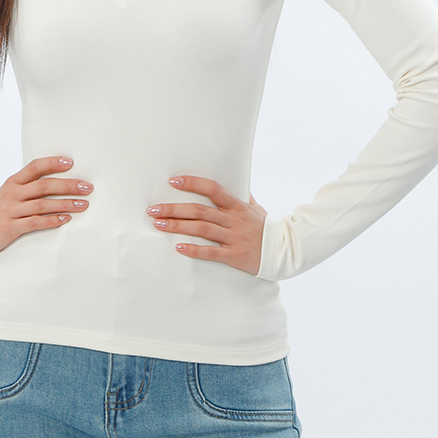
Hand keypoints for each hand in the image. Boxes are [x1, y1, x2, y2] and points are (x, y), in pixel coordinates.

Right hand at [0, 155, 91, 254]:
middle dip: (67, 186)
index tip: (71, 162)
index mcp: (14, 181)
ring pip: (42, 205)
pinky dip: (52, 220)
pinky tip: (66, 219)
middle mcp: (13, 193)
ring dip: (65, 204)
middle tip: (87, 187)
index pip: (34, 167)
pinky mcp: (11, 227)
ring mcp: (11, 210)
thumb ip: (30, 184)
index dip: (52, 163)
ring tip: (83, 204)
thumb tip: (60, 176)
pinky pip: (34, 222)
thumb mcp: (11, 191)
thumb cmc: (2, 208)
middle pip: (43, 186)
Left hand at [146, 176, 267, 274]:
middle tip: (153, 209)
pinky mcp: (234, 255)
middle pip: (200, 210)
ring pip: (201, 229)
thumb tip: (235, 184)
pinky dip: (194, 250)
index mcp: (236, 205)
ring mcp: (233, 237)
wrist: (284, 250)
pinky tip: (178, 247)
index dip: (192, 183)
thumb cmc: (265, 227)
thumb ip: (242, 197)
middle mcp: (233, 219)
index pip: (212, 188)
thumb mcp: (255, 208)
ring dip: (178, 226)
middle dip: (174, 209)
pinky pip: (211, 253)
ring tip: (159, 224)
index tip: (173, 181)